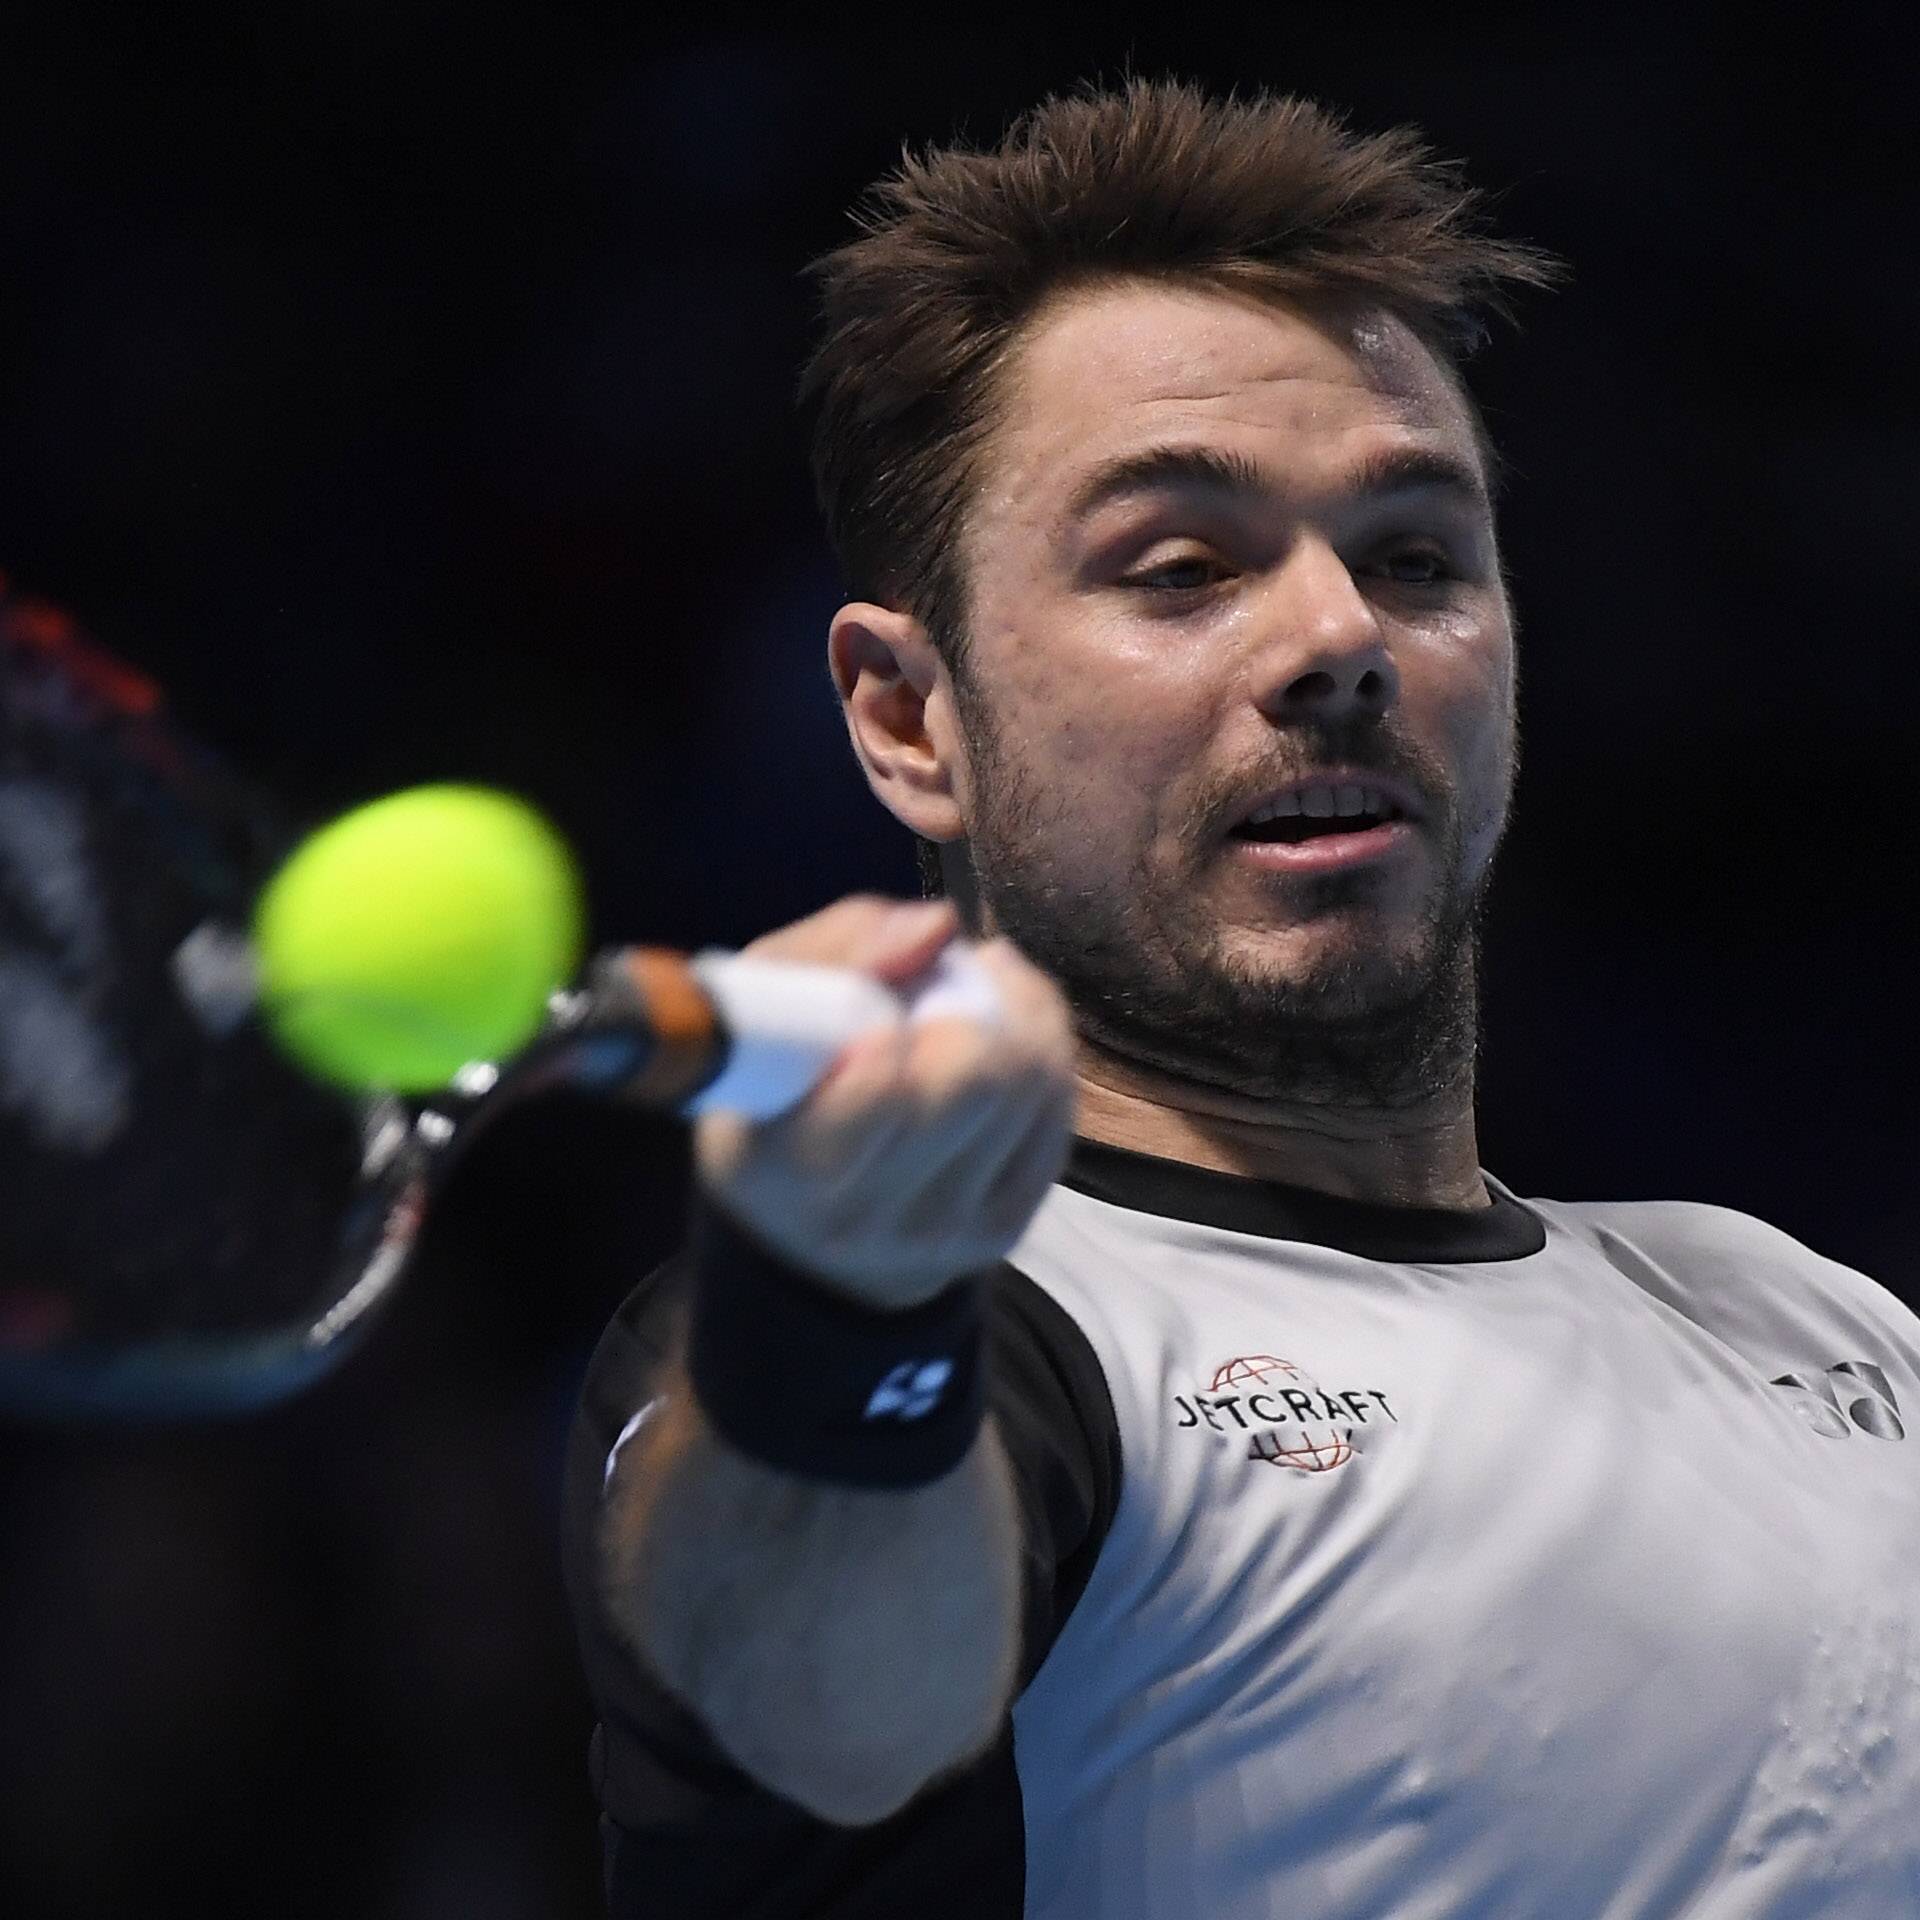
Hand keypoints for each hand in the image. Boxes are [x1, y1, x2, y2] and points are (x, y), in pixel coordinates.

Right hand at [693, 895, 1075, 1308]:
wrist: (805, 1212)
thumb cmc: (777, 1082)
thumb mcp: (765, 999)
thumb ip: (840, 948)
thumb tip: (942, 927)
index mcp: (788, 1169)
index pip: (880, 1093)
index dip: (892, 1031)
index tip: (879, 1016)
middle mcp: (870, 1218)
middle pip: (981, 1079)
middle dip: (964, 1011)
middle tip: (929, 996)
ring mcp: (947, 1233)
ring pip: (1033, 1083)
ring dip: (1010, 1016)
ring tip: (963, 1003)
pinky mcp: (1007, 1226)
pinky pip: (1059, 1105)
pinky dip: (1039, 1045)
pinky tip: (998, 1031)